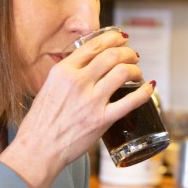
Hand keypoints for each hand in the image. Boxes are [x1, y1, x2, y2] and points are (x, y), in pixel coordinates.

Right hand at [0, 30, 153, 187]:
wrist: (38, 149)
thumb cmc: (40, 123)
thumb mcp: (48, 88)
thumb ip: (67, 76)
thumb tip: (85, 68)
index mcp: (63, 71)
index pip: (93, 46)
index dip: (112, 38)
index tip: (121, 38)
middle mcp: (78, 82)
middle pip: (112, 55)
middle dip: (127, 52)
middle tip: (133, 56)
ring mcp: (91, 101)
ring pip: (122, 72)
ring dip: (135, 69)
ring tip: (138, 72)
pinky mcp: (102, 120)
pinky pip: (130, 101)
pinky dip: (144, 92)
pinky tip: (149, 87)